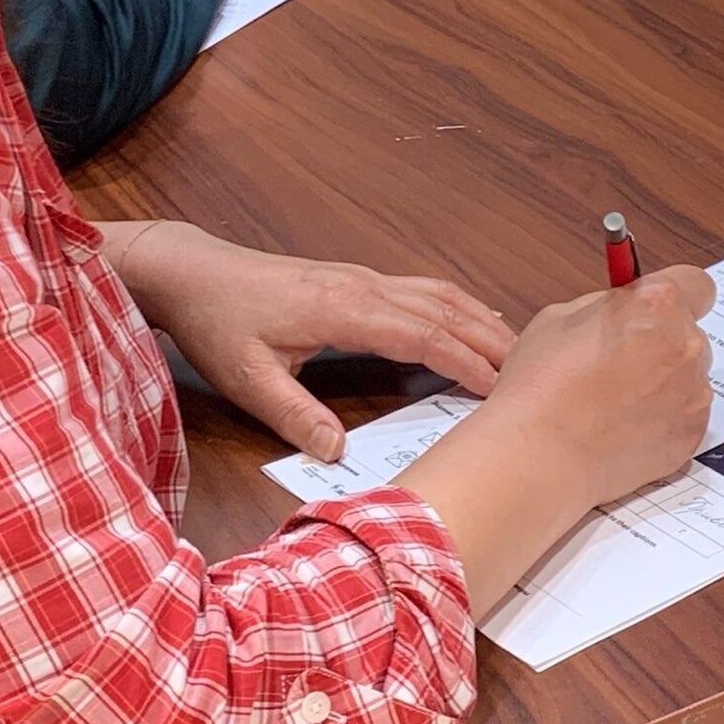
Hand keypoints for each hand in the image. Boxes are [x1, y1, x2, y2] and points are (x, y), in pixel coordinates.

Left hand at [111, 223, 514, 460]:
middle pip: (445, 310)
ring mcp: (363, 277)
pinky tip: (471, 321)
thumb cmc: (218, 322)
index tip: (497, 388)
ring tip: (515, 350)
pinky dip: (457, 307)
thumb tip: (336, 450)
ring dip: (479, 320)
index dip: (464, 361)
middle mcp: (363, 285)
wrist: (194, 272)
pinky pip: (422, 289)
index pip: (423, 335)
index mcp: (344, 309)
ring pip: (439, 294)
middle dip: (490, 341)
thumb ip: (293, 415)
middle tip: (529, 374)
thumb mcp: (246, 378)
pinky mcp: (358, 278)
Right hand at [390, 265, 715, 616]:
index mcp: (658, 306)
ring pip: (689, 377)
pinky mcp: (691, 436)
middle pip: (690, 334)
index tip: (656, 310)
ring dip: (664, 382)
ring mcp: (694, 395)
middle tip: (622, 361)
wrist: (540, 457)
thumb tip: (624, 311)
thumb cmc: (541, 386)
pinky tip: (624, 427)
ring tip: (617, 402)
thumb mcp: (561, 317)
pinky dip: (663, 418)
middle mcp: (687, 347)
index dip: (674, 296)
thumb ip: (608, 308)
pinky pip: (685, 415)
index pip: (696, 284)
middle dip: (663, 342)